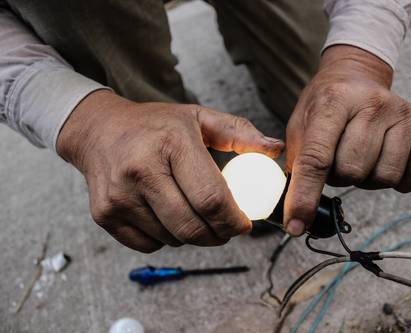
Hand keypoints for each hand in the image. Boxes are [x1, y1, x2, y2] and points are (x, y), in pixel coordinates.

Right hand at [57, 90, 283, 251]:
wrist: (98, 131)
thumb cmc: (154, 125)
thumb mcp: (199, 117)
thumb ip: (240, 133)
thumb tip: (276, 150)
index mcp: (171, 143)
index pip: (211, 199)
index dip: (234, 220)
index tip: (244, 224)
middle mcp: (140, 170)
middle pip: (192, 227)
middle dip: (218, 236)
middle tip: (226, 228)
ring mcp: (119, 196)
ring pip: (173, 239)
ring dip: (193, 236)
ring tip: (195, 214)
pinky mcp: (104, 215)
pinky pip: (149, 245)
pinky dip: (167, 238)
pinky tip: (168, 216)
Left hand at [284, 45, 410, 235]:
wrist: (355, 76)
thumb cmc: (324, 106)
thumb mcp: (299, 125)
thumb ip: (297, 163)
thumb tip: (295, 213)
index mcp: (333, 102)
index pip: (317, 158)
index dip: (304, 196)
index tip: (295, 225)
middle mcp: (372, 104)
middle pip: (351, 172)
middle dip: (337, 176)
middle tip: (336, 157)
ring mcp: (402, 115)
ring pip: (383, 178)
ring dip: (366, 178)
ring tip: (359, 155)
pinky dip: (402, 180)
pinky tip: (385, 163)